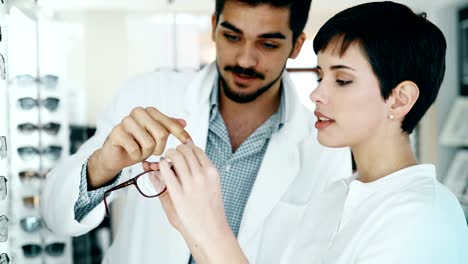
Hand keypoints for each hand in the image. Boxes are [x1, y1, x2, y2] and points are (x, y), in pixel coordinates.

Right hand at [87, 107, 190, 188]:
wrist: (115, 156)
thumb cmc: (137, 144)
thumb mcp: (155, 137)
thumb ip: (168, 128)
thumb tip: (184, 122)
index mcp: (150, 111)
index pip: (170, 123)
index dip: (181, 134)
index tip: (190, 143)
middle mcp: (138, 112)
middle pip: (161, 134)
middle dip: (159, 149)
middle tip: (152, 152)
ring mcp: (126, 121)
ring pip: (149, 143)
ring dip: (146, 153)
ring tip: (140, 151)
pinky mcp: (117, 132)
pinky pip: (135, 149)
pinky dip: (136, 156)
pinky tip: (131, 153)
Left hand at [156, 143, 247, 263]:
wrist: (210, 230)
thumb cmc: (210, 210)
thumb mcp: (211, 185)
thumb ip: (200, 169)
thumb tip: (188, 152)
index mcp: (212, 172)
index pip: (196, 150)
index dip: (186, 148)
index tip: (181, 151)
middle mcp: (202, 175)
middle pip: (185, 151)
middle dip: (176, 150)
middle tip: (171, 155)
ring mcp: (190, 184)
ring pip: (175, 157)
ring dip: (167, 156)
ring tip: (165, 160)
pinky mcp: (177, 194)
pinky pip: (165, 171)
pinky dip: (161, 166)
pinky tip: (161, 168)